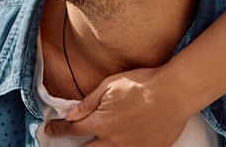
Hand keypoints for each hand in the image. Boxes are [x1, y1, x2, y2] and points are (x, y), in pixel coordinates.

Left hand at [43, 67, 193, 146]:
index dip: (58, 129)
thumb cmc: (143, 84)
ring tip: (91, 145)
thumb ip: (89, 102)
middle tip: (64, 144)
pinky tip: (118, 143)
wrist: (175, 93)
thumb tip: (71, 114)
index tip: (50, 129)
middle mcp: (113, 141)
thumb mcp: (110, 85)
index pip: (73, 130)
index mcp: (102, 123)